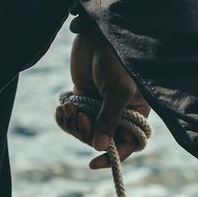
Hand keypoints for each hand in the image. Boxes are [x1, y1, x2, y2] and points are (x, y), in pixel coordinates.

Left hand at [56, 30, 151, 170]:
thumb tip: (98, 147)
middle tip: (79, 118)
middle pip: (100, 140)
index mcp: (135, 113)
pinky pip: (71, 118)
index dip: (113, 156)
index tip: (94, 163)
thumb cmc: (118, 60)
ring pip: (83, 131)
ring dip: (72, 123)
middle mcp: (118, 113)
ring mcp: (98, 106)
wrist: (98, 33)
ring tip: (67, 107)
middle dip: (86, 133)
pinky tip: (61, 107)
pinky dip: (64, 116)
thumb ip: (109, 119)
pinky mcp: (81, 97)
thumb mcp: (118, 91)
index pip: (127, 143)